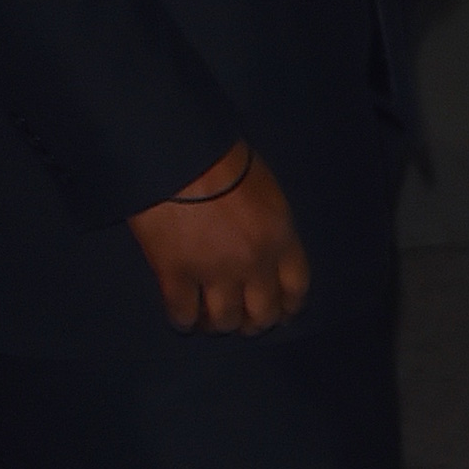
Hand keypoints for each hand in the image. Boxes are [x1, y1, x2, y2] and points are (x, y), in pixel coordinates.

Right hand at [127, 141, 309, 334]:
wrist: (173, 144)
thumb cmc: (219, 153)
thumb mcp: (263, 186)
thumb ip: (268, 225)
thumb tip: (261, 248)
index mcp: (280, 236)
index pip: (296, 289)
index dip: (287, 306)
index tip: (279, 312)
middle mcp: (254, 262)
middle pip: (262, 315)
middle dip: (253, 321)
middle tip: (240, 318)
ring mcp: (214, 272)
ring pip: (224, 322)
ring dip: (218, 324)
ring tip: (208, 319)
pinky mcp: (175, 274)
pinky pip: (183, 314)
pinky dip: (183, 320)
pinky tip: (182, 316)